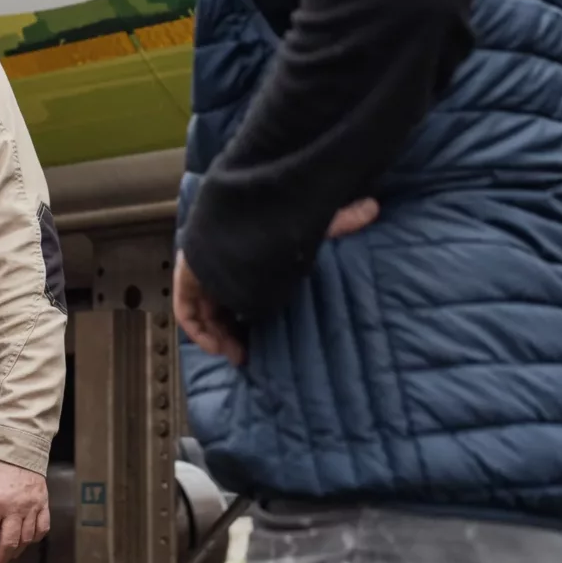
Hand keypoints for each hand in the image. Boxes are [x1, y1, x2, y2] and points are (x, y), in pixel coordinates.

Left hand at [0, 456, 49, 562]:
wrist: (16, 446)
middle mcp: (13, 508)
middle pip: (7, 543)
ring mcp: (31, 506)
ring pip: (25, 539)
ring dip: (16, 552)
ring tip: (7, 557)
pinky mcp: (43, 502)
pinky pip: (42, 527)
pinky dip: (35, 538)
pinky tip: (26, 541)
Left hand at [174, 199, 377, 364]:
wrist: (243, 211)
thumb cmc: (275, 216)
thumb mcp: (312, 222)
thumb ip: (339, 220)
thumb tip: (374, 207)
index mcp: (240, 248)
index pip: (238, 284)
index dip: (246, 311)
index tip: (260, 335)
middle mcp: (219, 258)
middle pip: (219, 301)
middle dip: (232, 330)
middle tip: (249, 354)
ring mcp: (201, 267)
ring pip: (204, 309)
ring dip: (218, 336)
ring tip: (239, 355)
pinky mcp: (187, 275)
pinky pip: (187, 310)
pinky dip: (199, 331)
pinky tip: (219, 347)